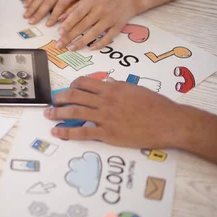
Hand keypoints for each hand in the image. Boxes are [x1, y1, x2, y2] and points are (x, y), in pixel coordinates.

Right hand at [23, 0, 95, 25]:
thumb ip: (81, 4)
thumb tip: (70, 16)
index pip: (60, 6)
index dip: (54, 15)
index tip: (47, 24)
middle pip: (46, 3)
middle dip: (38, 13)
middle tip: (31, 22)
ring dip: (32, 7)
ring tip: (25, 16)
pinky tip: (25, 5)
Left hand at [43, 77, 194, 147]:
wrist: (169, 122)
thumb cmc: (156, 105)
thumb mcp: (135, 89)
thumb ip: (118, 86)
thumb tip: (107, 82)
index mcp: (112, 88)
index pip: (84, 83)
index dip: (72, 85)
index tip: (68, 89)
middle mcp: (105, 101)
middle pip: (74, 96)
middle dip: (60, 98)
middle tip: (53, 101)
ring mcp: (105, 117)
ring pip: (74, 113)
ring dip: (57, 113)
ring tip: (47, 115)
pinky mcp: (108, 134)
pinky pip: (82, 133)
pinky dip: (66, 132)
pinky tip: (56, 132)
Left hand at [54, 0, 140, 50]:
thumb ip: (74, 9)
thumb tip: (59, 19)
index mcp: (91, 2)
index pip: (77, 14)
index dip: (68, 24)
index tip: (59, 33)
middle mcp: (100, 10)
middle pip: (83, 25)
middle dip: (70, 36)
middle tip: (60, 45)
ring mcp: (109, 19)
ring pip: (94, 33)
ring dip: (82, 42)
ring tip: (71, 48)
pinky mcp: (118, 26)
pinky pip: (108, 37)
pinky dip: (100, 43)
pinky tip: (90, 48)